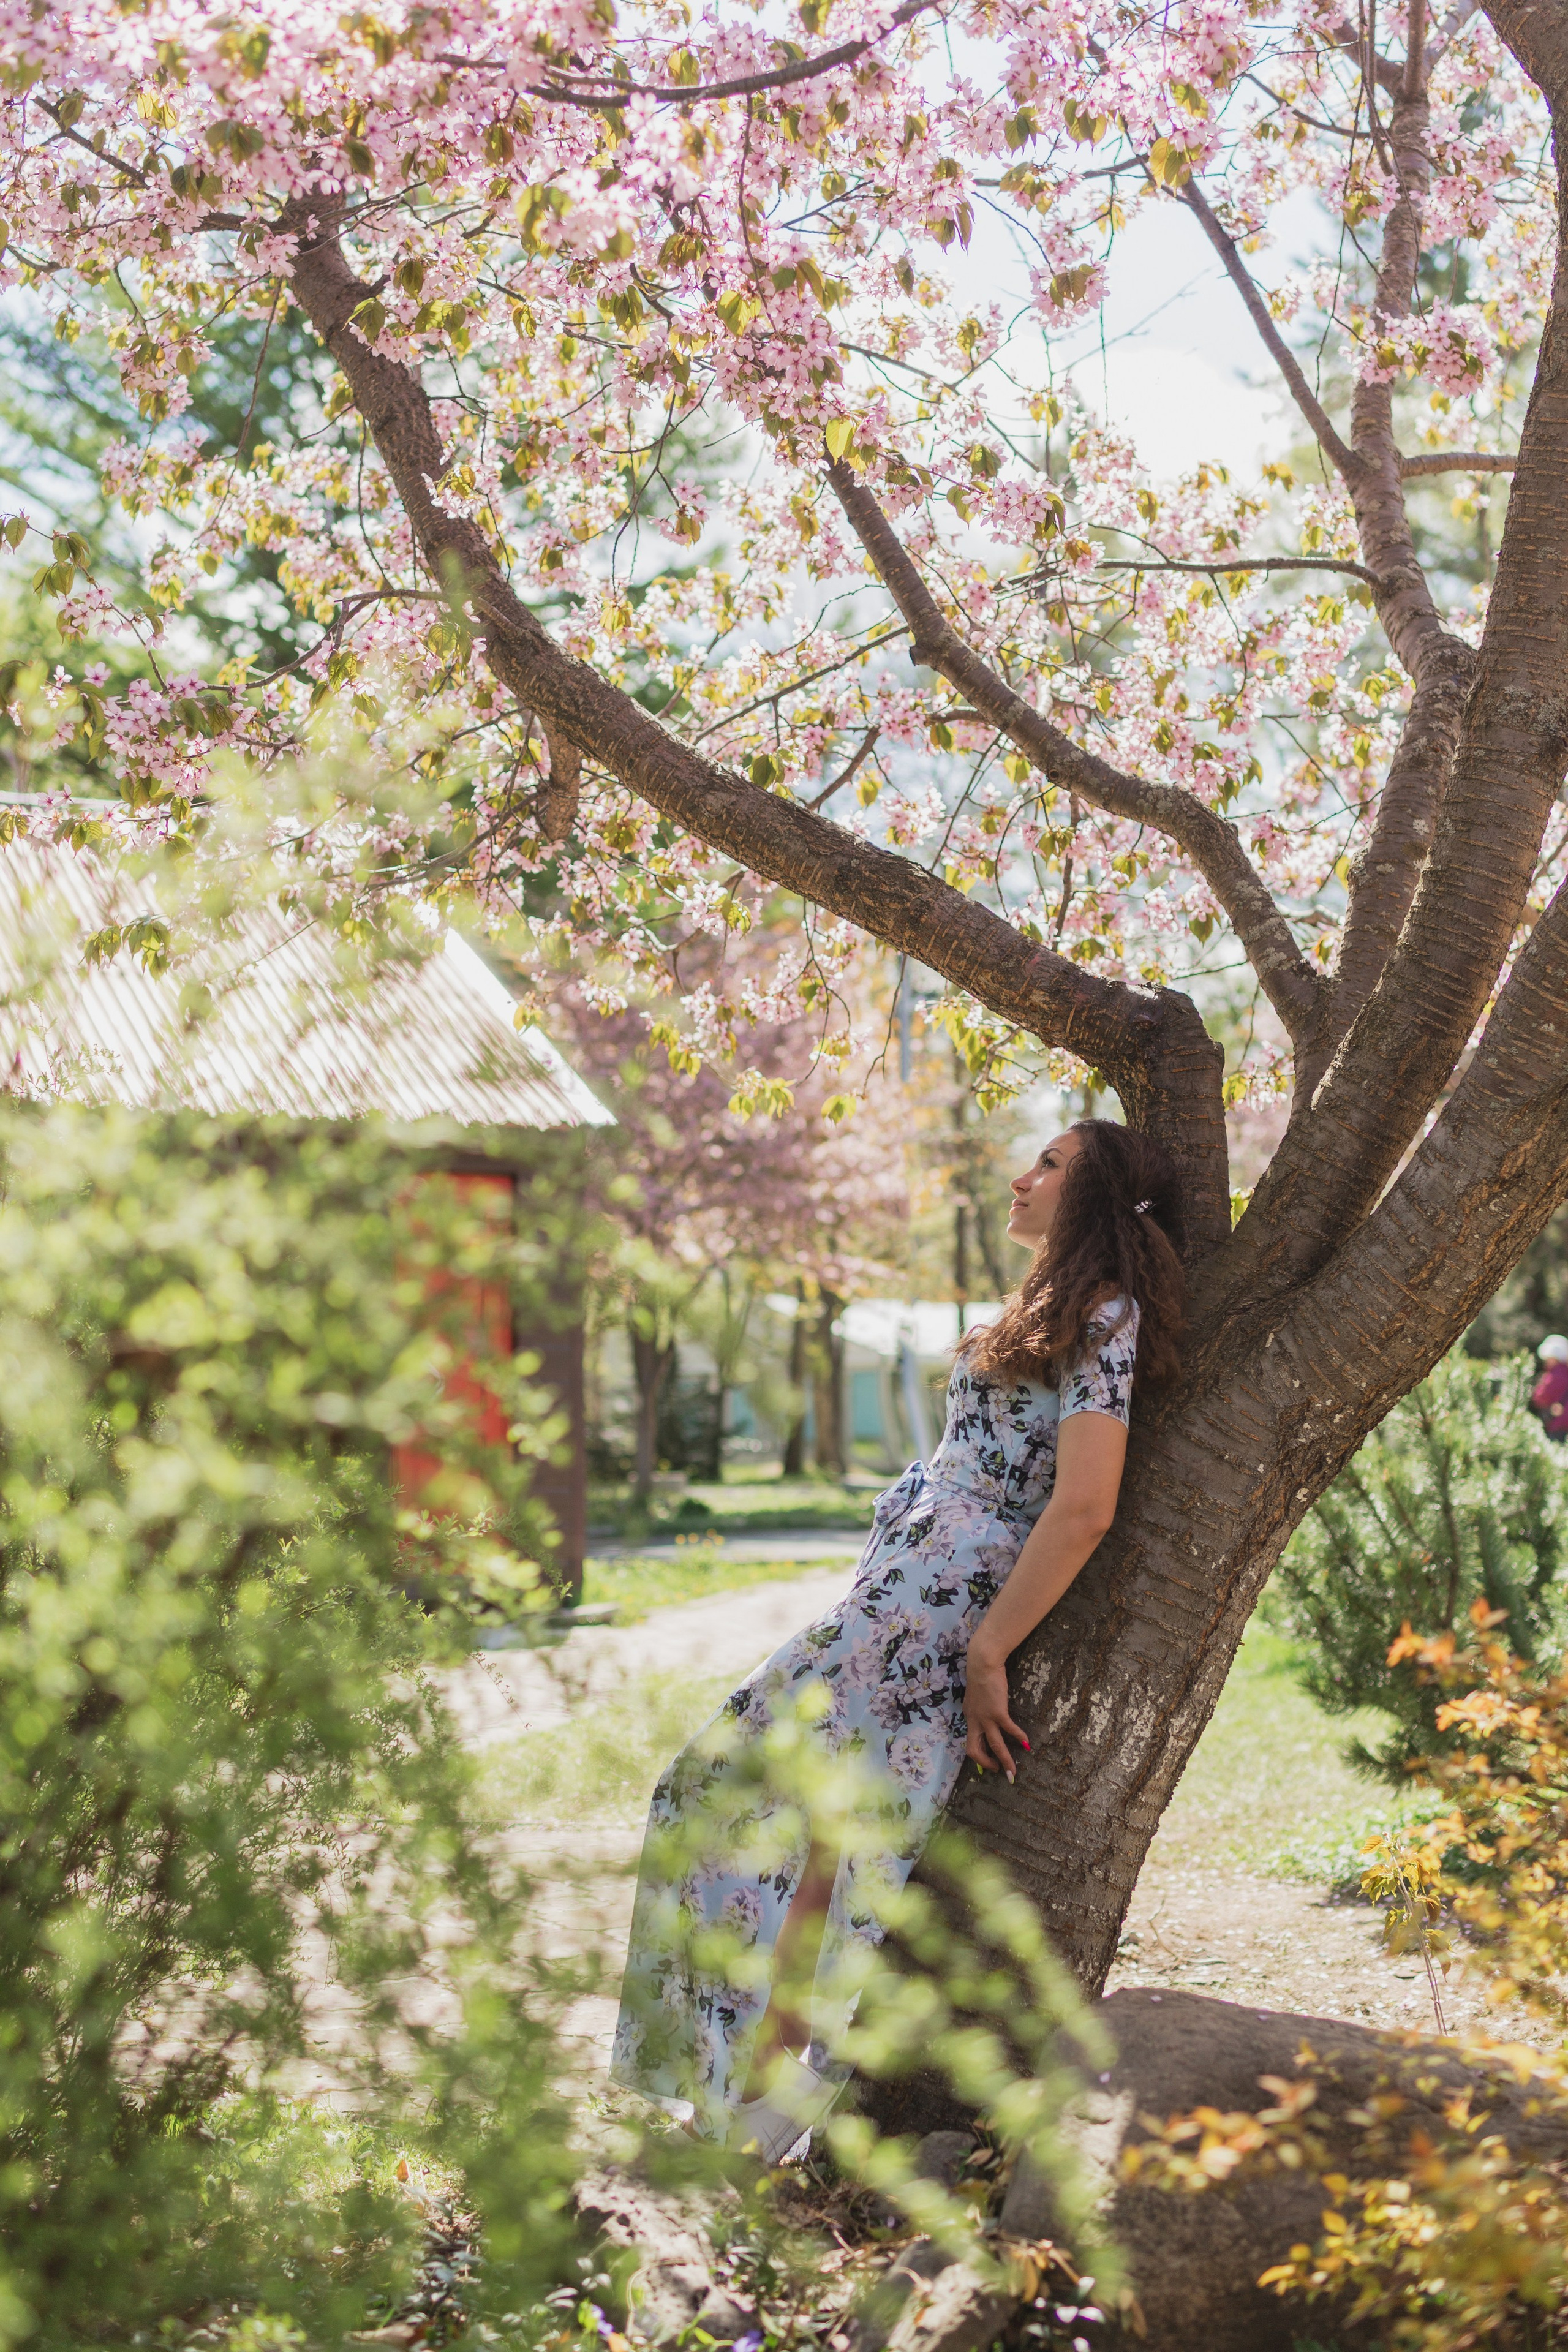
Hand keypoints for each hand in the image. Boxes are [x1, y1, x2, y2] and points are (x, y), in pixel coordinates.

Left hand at [963, 1639, 1029, 1779]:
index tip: (989, 1762)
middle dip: (986, 1764)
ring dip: (1004, 1759)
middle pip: (974, 1750)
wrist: (983, 1663)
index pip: (970, 1743)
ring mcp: (985, 1717)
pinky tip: (1026, 1743)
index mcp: (969, 1717)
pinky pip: (1008, 1729)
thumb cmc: (981, 1675)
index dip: (979, 1756)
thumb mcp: (976, 1695)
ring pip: (994, 1745)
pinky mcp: (997, 1711)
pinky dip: (1018, 1737)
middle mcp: (974, 1720)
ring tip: (1013, 1771)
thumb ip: (980, 1706)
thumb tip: (987, 1712)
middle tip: (998, 1771)